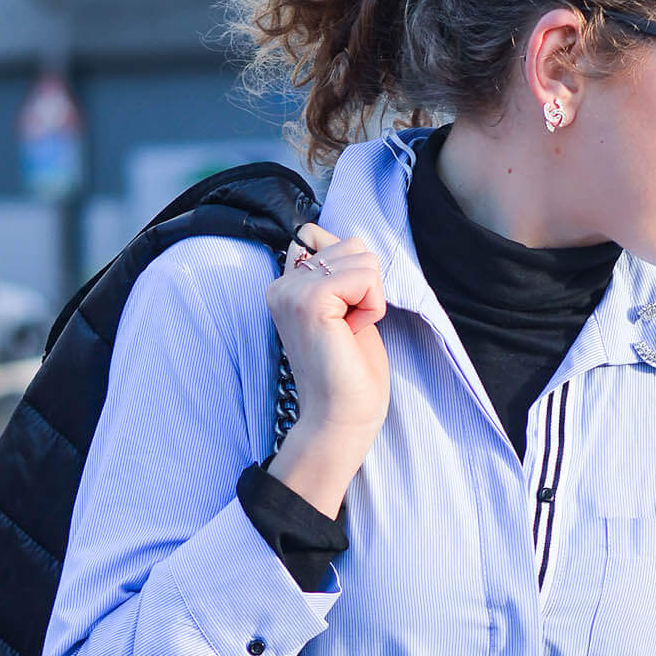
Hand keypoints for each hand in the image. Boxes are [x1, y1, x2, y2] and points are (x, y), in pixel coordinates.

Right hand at [264, 224, 389, 520]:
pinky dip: (373, 306)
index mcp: (286, 286)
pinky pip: (365, 276)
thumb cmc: (349, 374)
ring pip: (362, 257)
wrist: (340, 420)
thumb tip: (342, 238)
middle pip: (351, 244)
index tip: (342, 318)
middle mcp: (282, 284)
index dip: (351, 274)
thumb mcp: (345, 309)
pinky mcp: (311, 300)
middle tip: (348, 330)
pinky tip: (352, 333)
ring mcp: (292, 291)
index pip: (323, 235)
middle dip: (366, 286)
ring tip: (349, 332)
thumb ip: (337, 272)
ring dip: (371, 297)